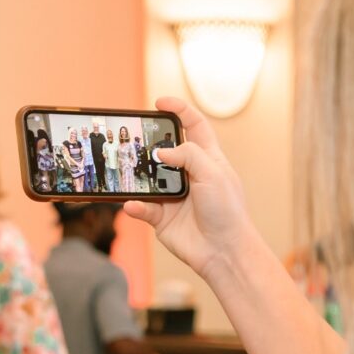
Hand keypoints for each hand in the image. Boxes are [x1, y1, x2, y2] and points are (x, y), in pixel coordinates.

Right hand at [123, 97, 257, 280]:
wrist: (224, 251)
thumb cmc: (227, 211)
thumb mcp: (213, 174)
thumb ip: (188, 155)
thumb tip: (162, 152)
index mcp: (207, 160)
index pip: (194, 126)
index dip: (179, 110)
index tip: (160, 102)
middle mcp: (189, 175)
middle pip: (164, 151)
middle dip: (149, 143)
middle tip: (133, 137)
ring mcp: (174, 196)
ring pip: (148, 179)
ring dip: (137, 175)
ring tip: (126, 169)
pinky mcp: (162, 218)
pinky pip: (142, 207)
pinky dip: (135, 205)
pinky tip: (133, 203)